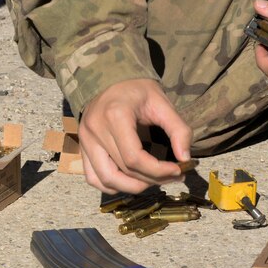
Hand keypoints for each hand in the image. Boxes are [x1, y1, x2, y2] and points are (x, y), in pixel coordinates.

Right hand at [78, 78, 192, 193]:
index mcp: (114, 116)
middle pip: (124, 170)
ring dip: (132, 187)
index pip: (134, 158)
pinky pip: (94, 178)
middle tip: (173, 177)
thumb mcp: (161, 103)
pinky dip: (113, 185)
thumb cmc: (137, 91)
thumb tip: (185, 159)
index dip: (158, 171)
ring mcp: (85, 141)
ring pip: (106, 179)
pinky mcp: (82, 148)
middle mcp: (95, 130)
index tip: (178, 170)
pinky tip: (131, 181)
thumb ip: (178, 129)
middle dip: (152, 179)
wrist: (108, 80)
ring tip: (153, 181)